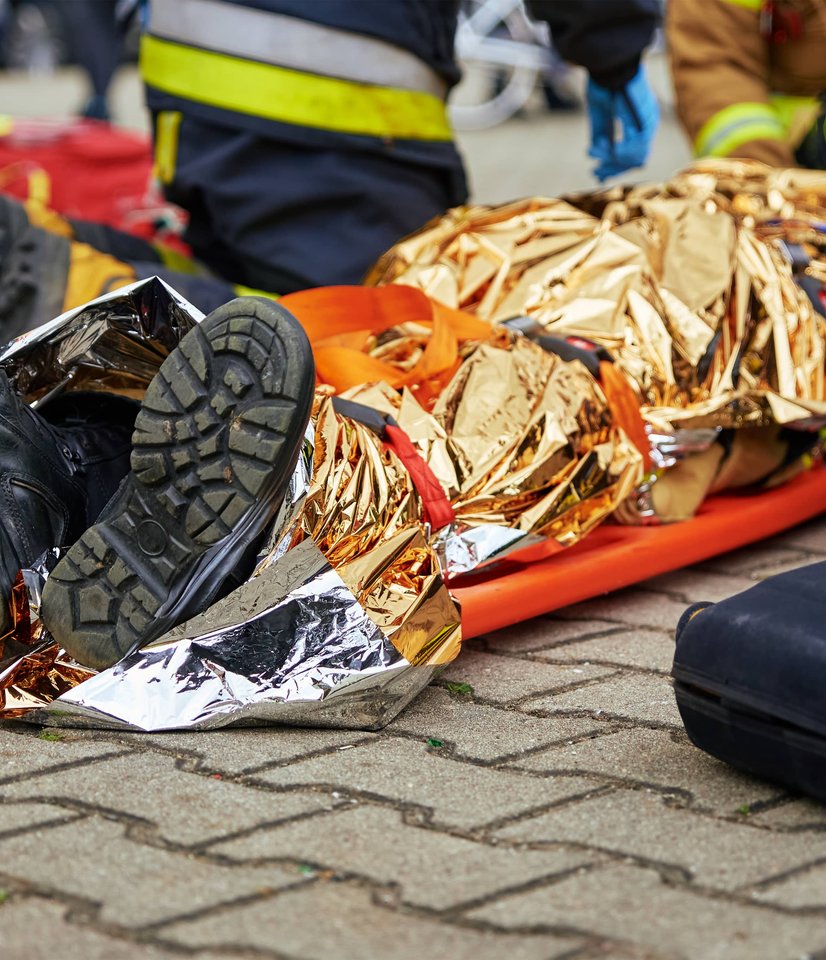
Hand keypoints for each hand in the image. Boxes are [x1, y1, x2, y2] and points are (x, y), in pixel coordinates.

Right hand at [587, 66, 659, 181]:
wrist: (610, 64)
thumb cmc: (604, 81)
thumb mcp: (599, 112)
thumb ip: (601, 133)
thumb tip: (596, 151)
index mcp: (639, 119)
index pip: (632, 152)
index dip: (614, 165)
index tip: (597, 172)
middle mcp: (647, 123)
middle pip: (634, 159)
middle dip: (613, 168)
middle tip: (595, 173)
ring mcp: (648, 123)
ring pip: (633, 158)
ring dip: (610, 160)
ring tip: (593, 153)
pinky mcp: (646, 122)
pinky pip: (633, 150)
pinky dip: (615, 154)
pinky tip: (602, 149)